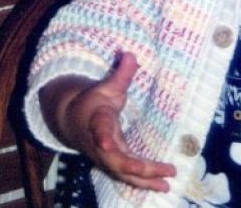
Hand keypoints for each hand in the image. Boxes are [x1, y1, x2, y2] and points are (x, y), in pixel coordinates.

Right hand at [43, 52, 176, 192]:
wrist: (73, 121)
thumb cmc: (94, 102)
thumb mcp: (106, 86)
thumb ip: (121, 74)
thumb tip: (131, 54)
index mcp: (98, 122)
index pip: (100, 131)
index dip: (103, 138)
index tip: (106, 144)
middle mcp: (101, 144)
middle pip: (117, 160)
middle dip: (138, 168)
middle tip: (163, 170)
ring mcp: (106, 157)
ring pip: (124, 173)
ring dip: (145, 181)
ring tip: (166, 185)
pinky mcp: (113, 163)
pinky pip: (128, 176)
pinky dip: (144, 182)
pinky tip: (162, 185)